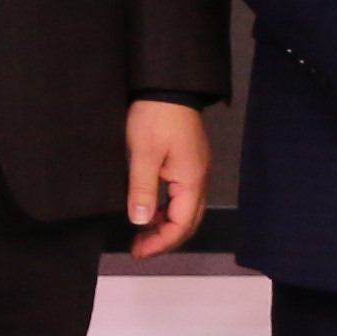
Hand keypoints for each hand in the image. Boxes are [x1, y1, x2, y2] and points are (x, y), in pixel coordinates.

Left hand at [121, 99, 209, 254]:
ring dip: (166, 224)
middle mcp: (199, 178)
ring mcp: (196, 169)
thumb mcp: (143, 154)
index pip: (181, 226)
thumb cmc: (156, 116)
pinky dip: (168, 208)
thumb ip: (143, 190)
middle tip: (139, 247)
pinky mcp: (189, 161)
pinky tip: (151, 207)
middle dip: (165, 239)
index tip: (137, 250)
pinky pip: (183, 195)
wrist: (167, 85)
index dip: (160, 243)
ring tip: (142, 231)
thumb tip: (141, 221)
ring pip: (186, 209)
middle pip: (188, 222)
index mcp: (191, 180)